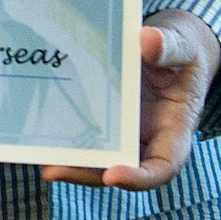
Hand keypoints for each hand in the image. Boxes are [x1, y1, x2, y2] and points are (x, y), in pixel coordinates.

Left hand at [40, 9, 220, 191]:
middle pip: (119, 168)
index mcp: (175, 130)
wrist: (167, 45)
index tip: (114, 174)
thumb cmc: (181, 50)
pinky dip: (64, 136)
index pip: (163, 166)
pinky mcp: (102, 118)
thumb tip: (147, 41)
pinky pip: (84, 132)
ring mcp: (123, 131)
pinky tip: (37, 131)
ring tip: (41, 160)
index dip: (140, 177)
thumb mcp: (182, 45)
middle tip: (54, 170)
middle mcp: (147, 138)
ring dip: (70, 161)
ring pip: (97, 156)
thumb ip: (169, 46)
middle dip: (87, 173)